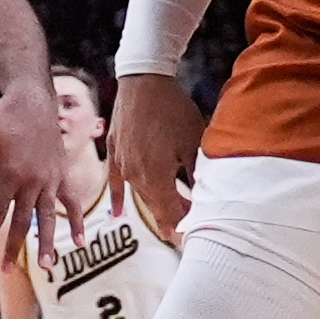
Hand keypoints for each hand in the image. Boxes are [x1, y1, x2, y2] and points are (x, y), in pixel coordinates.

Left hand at [0, 79, 73, 268]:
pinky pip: (72, 202)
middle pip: (23, 221)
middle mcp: (33, 181)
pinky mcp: (62, 175)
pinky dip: (78, 221)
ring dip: (49, 242)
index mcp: (11, 174)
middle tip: (6, 270)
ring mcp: (50, 180)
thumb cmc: (2, 116)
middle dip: (14, 246)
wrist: (34, 101)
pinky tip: (83, 243)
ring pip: (50, 217)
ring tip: (49, 266)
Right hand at [110, 70, 208, 244]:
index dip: (186, 226)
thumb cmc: (174, 111)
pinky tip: (118, 215)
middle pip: (155, 208)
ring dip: (155, 209)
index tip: (198, 236)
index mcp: (156, 176)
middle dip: (172, 223)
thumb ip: (197, 177)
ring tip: (167, 226)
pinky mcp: (114, 152)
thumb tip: (205, 202)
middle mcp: (135, 175)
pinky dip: (119, 199)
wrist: (144, 80)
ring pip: (140, 196)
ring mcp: (122, 164)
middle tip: (185, 237)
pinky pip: (116, 182)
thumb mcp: (194, 144)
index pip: (173, 213)